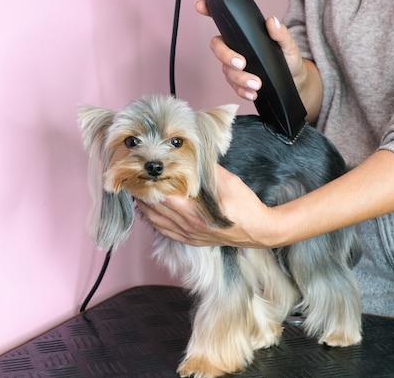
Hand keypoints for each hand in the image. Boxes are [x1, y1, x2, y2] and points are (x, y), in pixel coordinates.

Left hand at [136, 165, 282, 248]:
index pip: (159, 197)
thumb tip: (193, 152)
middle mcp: (186, 226)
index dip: (147, 184)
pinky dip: (155, 220)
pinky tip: (152, 211)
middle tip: (135, 179)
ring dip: (146, 207)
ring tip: (139, 192)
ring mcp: (188, 235)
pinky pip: (165, 231)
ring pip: (156, 222)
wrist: (259, 231)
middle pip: (154, 209)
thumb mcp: (227, 181)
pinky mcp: (191, 241)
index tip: (140, 173)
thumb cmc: (244, 206)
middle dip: (143, 194)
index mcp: (192, 212)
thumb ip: (206, 169)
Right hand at [194, 0, 306, 102]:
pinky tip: (252, 93)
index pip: (223, 21)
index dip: (209, 11)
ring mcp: (234, 66)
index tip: (201, 5)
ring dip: (240, 79)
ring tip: (257, 83)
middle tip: (241, 64)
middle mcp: (235, 48)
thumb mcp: (288, 45)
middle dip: (227, 57)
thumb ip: (281, 34)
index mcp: (244, 35)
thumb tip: (272, 21)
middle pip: (218, 48)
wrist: (294, 81)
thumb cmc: (288, 59)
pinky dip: (242, 90)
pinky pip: (234, 87)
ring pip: (227, 71)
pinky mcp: (238, 83)